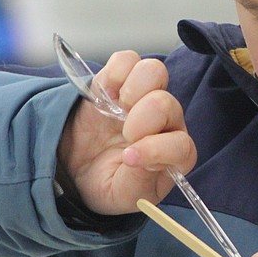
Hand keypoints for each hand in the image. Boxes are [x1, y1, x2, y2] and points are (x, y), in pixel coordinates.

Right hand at [57, 51, 196, 214]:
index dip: (158, 149)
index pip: (182, 145)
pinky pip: (126, 60)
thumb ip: (138, 181)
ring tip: (117, 109)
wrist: (75, 171)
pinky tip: (105, 95)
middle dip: (144, 119)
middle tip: (125, 134)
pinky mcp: (118, 81)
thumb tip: (139, 157)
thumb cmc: (108, 184)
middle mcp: (165, 121)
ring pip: (154, 72)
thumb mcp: (123, 197)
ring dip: (135, 89)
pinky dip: (115, 72)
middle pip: (167, 103)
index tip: (130, 158)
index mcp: (174, 154)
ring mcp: (143, 96)